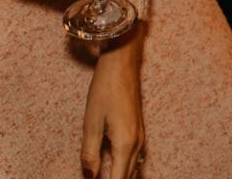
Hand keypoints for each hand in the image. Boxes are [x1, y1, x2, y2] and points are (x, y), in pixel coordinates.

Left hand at [83, 33, 146, 178]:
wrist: (122, 64)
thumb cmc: (105, 89)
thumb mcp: (91, 122)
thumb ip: (90, 153)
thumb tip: (90, 176)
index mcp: (125, 144)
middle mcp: (137, 143)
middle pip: (129, 178)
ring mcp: (140, 137)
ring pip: (134, 170)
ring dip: (121, 177)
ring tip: (104, 177)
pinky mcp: (139, 131)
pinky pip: (135, 159)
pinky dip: (125, 169)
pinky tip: (113, 169)